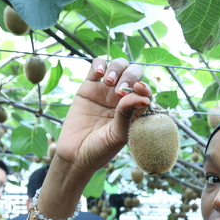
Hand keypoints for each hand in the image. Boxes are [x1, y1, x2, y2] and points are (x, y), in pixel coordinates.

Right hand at [53, 56, 151, 176]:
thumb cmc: (100, 150)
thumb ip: (128, 114)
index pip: (144, 91)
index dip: (144, 86)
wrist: (75, 155)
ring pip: (118, 66)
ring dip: (116, 68)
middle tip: (119, 91)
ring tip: (109, 81)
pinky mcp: (89, 86)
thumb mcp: (117, 135)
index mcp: (134, 109)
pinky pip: (97, 66)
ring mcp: (105, 91)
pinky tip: (99, 73)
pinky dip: (100, 63)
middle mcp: (122, 97)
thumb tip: (144, 96)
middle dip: (129, 76)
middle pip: (133, 73)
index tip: (139, 89)